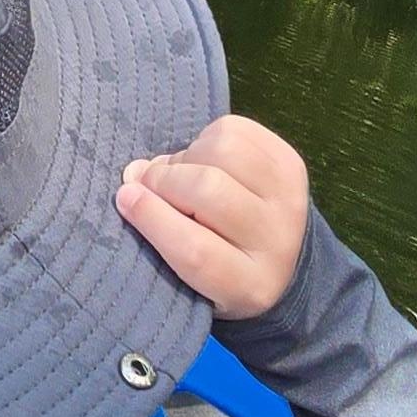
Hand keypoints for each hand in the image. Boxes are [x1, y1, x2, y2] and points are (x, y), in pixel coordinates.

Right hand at [116, 113, 311, 322]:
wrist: (283, 260)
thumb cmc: (218, 265)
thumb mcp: (190, 275)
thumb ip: (160, 232)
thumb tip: (136, 176)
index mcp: (247, 286)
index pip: (195, 250)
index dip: (153, 219)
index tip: (125, 197)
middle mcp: (278, 242)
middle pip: (209, 190)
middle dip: (165, 180)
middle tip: (147, 183)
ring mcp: (291, 199)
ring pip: (225, 150)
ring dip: (188, 155)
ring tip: (180, 172)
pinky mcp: (292, 165)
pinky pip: (240, 129)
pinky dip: (209, 136)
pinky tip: (206, 158)